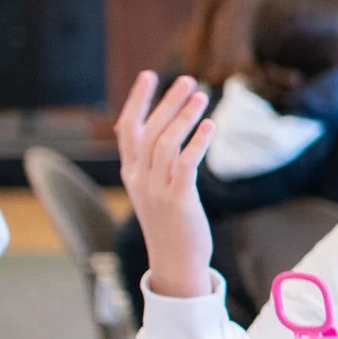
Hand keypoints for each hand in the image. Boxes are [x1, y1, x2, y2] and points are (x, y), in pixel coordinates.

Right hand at [114, 70, 216, 299]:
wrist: (175, 263)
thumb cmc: (171, 225)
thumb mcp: (154, 192)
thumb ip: (156, 165)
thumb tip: (167, 136)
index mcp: (131, 174)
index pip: (128, 128)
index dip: (138, 100)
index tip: (150, 75)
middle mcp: (139, 178)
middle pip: (149, 130)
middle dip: (168, 101)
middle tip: (188, 80)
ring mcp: (157, 189)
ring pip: (165, 143)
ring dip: (184, 116)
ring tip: (202, 96)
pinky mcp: (178, 200)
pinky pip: (185, 164)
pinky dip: (197, 142)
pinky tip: (209, 126)